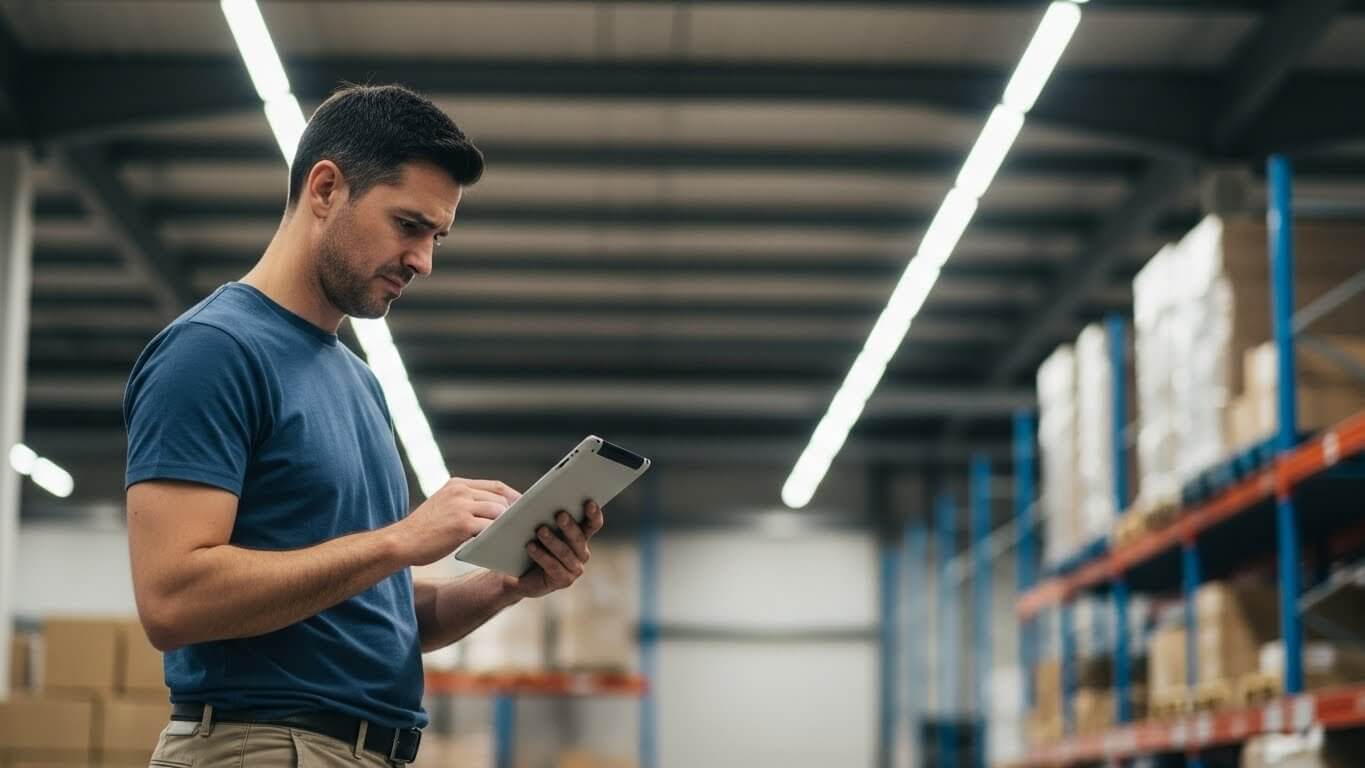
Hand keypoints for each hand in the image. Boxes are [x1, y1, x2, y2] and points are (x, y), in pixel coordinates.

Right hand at [394, 478, 519, 565]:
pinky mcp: (462, 524)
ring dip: (507, 524)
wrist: (402, 542)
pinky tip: (502, 543)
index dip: (512, 496)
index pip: (495, 485)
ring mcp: (461, 506)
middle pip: (500, 498)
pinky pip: (489, 528)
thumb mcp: (443, 505)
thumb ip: (465, 502)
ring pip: (498, 511)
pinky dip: (498, 535)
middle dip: (513, 511)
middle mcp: (460, 491)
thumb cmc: (423, 529)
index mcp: (457, 484)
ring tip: (514, 534)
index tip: (523, 507)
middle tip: (524, 524)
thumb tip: (494, 508)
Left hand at [503, 499, 603, 599]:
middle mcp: (582, 552)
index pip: (593, 523)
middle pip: (579, 538)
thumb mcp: (536, 522)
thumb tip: (539, 493)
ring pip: (566, 553)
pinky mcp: (563, 580)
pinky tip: (531, 546)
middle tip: (560, 515)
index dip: (593, 514)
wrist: (518, 572)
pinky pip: (553, 567)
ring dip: (553, 541)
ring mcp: (574, 568)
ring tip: (540, 530)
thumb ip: (543, 510)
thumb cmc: (528, 541)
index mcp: (580, 534)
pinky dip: (542, 556)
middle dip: (570, 526)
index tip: (588, 502)